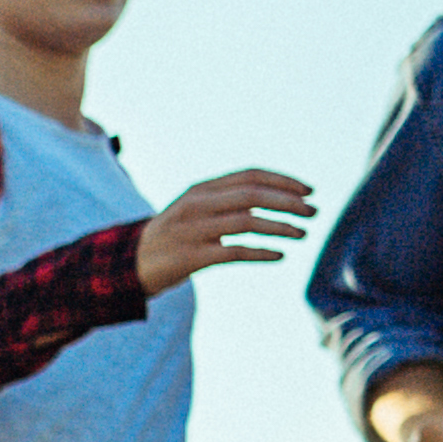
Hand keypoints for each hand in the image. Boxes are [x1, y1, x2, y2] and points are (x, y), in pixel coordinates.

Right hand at [133, 166, 315, 293]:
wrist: (128, 265)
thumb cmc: (171, 238)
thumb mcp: (195, 210)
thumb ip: (226, 201)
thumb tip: (272, 198)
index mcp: (201, 190)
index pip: (250, 176)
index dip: (283, 181)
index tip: (309, 191)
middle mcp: (197, 205)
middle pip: (252, 195)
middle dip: (288, 202)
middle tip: (314, 212)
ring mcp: (193, 231)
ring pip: (247, 221)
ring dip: (280, 226)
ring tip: (303, 234)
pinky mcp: (191, 257)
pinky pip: (234, 252)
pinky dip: (261, 252)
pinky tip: (280, 255)